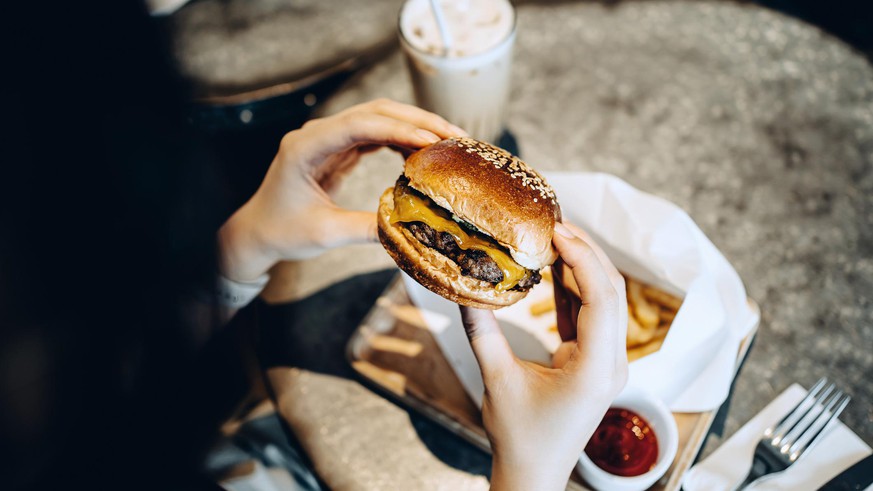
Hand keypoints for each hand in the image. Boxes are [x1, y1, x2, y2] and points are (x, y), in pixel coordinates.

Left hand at [218, 99, 465, 281]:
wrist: (259, 231)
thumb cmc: (283, 231)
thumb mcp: (326, 234)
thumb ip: (366, 229)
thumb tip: (411, 230)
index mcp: (305, 147)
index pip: (358, 125)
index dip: (399, 129)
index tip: (432, 141)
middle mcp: (317, 134)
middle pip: (374, 112)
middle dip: (417, 120)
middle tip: (455, 138)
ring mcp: (328, 137)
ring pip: (378, 118)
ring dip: (414, 126)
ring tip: (448, 143)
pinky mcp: (338, 148)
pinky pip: (376, 134)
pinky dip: (402, 139)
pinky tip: (423, 154)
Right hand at [459, 222, 627, 490]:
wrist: (535, 472)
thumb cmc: (520, 436)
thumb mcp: (497, 381)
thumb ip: (482, 333)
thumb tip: (464, 290)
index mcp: (596, 369)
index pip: (601, 299)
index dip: (582, 259)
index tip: (558, 231)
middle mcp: (611, 362)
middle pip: (611, 292)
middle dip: (587, 253)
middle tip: (556, 224)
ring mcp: (607, 362)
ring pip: (605, 300)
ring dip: (582, 267)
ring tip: (555, 236)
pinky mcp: (595, 362)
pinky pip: (591, 315)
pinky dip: (574, 289)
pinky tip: (556, 266)